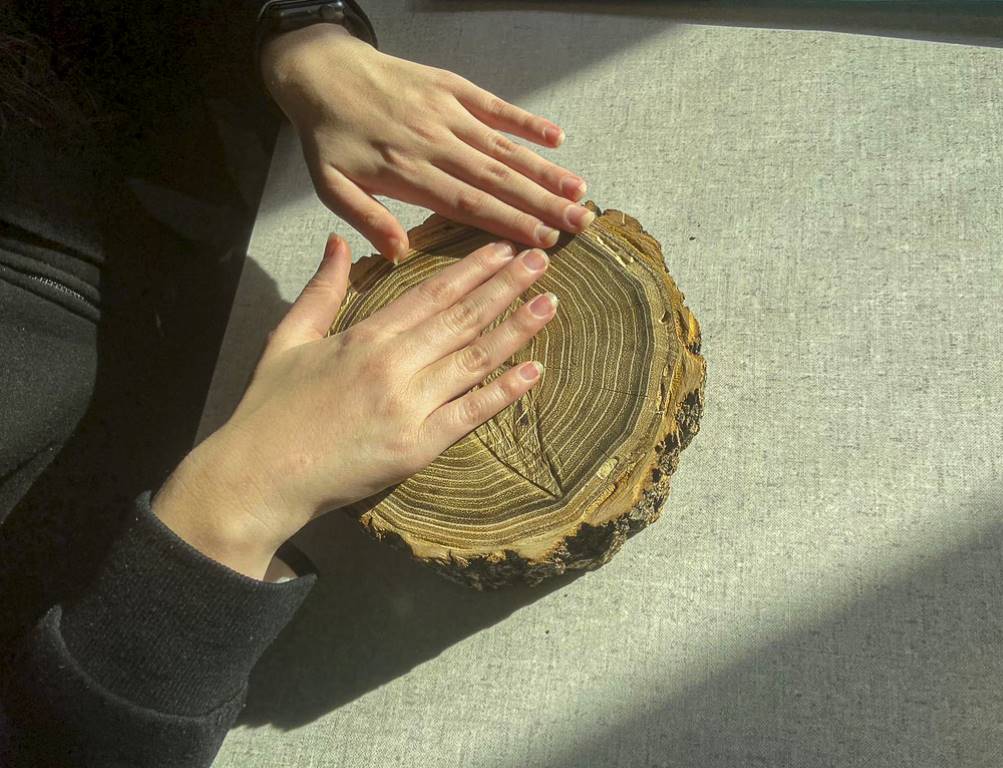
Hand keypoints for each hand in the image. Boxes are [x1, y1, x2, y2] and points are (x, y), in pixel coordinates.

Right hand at [153, 235, 557, 578]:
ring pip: (473, 359)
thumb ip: (321, 290)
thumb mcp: (288, 338)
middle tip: (541, 259)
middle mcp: (393, 365)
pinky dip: (503, 392)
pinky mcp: (416, 448)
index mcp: (365, 337)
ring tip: (550, 303)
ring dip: (516, 329)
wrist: (258, 475)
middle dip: (506, 286)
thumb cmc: (270, 409)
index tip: (503, 248)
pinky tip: (534, 371)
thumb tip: (337, 242)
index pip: (432, 293)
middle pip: (462, 318)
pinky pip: (469, 413)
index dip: (473, 269)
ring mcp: (408, 407)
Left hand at [260, 24, 592, 261]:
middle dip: (542, 203)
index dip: (509, 222)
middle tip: (579, 223)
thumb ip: (365, 218)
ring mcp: (447, 112)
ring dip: (544, 170)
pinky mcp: (452, 88)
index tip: (543, 241)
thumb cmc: (328, 137)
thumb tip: (399, 253)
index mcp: (407, 172)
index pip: (469, 203)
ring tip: (578, 192)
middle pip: (497, 178)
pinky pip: (495, 106)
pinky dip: (526, 121)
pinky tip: (556, 138)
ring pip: (503, 146)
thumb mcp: (330, 185)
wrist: (321, 70)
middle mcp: (435, 142)